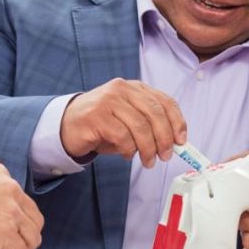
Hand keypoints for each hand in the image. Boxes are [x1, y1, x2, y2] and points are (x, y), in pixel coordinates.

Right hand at [59, 79, 186, 165]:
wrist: (67, 125)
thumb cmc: (103, 125)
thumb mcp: (129, 119)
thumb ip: (150, 125)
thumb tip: (175, 143)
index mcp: (135, 88)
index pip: (164, 101)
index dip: (177, 122)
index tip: (182, 141)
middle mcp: (123, 89)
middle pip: (155, 114)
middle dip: (164, 139)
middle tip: (165, 156)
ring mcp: (108, 101)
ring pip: (140, 127)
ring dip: (147, 149)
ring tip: (147, 161)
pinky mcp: (97, 116)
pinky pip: (122, 137)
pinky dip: (128, 150)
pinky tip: (125, 154)